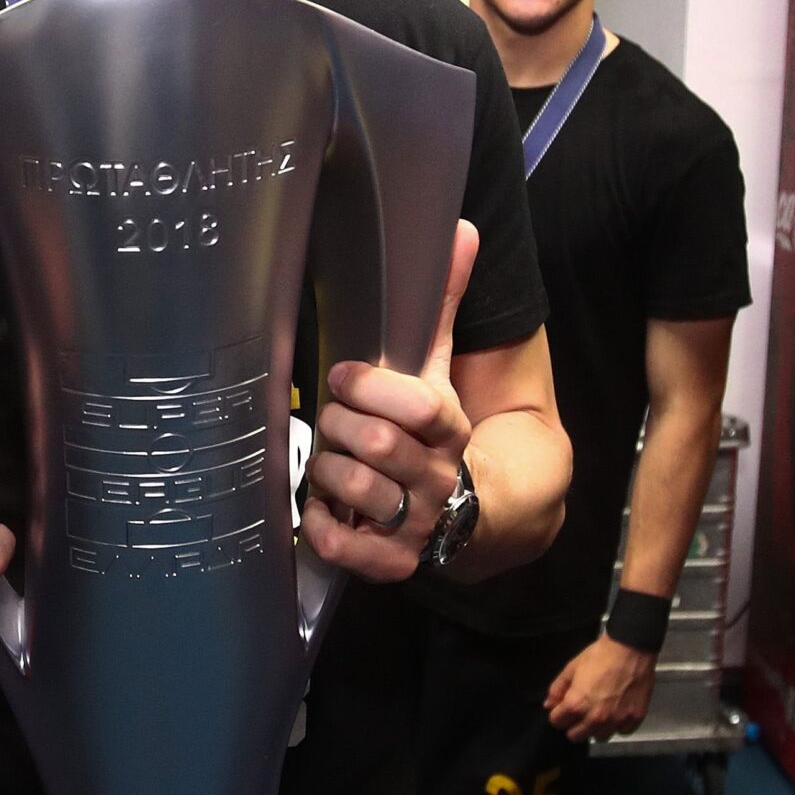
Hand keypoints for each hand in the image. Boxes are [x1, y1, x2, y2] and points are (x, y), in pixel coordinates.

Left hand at [302, 222, 477, 581]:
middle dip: (338, 425)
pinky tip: (321, 510)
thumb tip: (461, 229)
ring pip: (357, 489)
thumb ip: (440, 306)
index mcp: (451, 430)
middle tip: (331, 421)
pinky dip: (322, 527)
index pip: (420, 406)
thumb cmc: (433, 434)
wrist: (474, 514)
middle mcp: (441, 479)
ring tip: (329, 462)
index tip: (341, 376)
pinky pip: (346, 547)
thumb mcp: (438, 372)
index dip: (372, 386)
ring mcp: (419, 525)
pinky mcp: (394, 564)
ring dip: (327, 471)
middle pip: (376, 443)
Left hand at [547, 636, 657, 739]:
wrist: (630, 648)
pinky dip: (617, 725)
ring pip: (599, 737)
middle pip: (576, 736)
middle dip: (574, 724)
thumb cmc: (600, 656)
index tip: (563, 708)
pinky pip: (621, 732)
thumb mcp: (572, 667)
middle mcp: (595, 718)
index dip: (558, 714)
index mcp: (576, 705)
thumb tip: (549, 705)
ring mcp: (616, 721)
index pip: (557, 723)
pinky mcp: (634, 720)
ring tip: (600, 711)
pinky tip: (617, 711)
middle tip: (581, 710)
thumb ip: (557, 689)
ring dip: (596, 728)